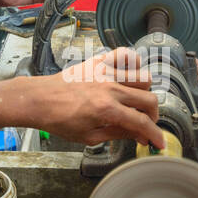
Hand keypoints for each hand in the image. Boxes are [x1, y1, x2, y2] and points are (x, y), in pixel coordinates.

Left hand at [40, 48, 161, 146]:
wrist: (39, 99)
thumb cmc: (58, 119)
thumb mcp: (89, 136)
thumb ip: (118, 134)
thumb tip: (138, 135)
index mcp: (107, 110)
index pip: (142, 123)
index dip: (155, 135)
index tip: (158, 141)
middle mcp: (110, 88)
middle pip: (149, 99)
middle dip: (153, 115)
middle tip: (145, 123)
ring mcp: (105, 72)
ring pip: (143, 77)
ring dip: (144, 92)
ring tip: (135, 101)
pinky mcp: (99, 62)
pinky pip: (125, 55)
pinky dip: (132, 63)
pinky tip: (128, 75)